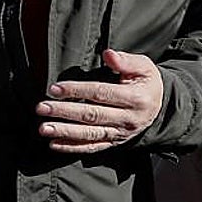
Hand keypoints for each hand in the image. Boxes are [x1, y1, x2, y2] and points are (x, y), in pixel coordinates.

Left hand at [35, 49, 162, 152]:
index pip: (101, 93)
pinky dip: (73, 147)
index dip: (77, 90)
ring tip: (44, 128)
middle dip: (64, 112)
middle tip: (41, 108)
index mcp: (136, 99)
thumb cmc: (145, 83)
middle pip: (92, 115)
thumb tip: (108, 54)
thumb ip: (126, 61)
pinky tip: (54, 144)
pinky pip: (92, 147)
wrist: (160, 107)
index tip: (54, 88)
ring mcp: (121, 133)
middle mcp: (128, 119)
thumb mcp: (144, 67)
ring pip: (90, 134)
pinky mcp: (114, 143)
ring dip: (65, 132)